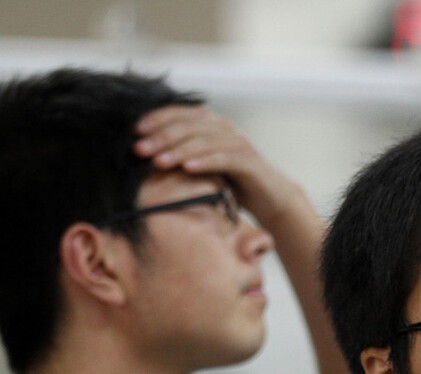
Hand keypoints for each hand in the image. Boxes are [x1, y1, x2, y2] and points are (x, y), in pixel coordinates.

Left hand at [133, 104, 300, 228]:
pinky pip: (224, 158)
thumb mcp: (204, 163)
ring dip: (178, 151)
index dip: (157, 119)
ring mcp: (239, 143)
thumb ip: (183, 153)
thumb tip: (145, 153)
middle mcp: (225, 128)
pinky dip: (205, 162)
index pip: (180, 114)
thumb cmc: (232, 181)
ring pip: (203, 141)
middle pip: (189, 126)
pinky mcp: (250, 161)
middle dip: (162, 137)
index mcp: (211, 124)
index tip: (135, 131)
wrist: (270, 197)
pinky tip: (188, 168)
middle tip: (140, 149)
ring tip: (158, 162)